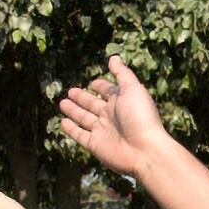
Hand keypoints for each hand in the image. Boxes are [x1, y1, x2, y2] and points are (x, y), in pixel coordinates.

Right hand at [57, 56, 173, 178]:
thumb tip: (114, 58)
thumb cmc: (140, 117)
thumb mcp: (132, 89)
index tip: (93, 83)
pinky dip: (71, 129)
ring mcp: (102, 131)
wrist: (145, 151)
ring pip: (84, 118)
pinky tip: (62, 122)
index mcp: (121, 101)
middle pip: (93, 104)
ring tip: (62, 103)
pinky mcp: (95, 145)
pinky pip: (80, 135)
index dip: (100, 86)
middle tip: (70, 91)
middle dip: (82, 98)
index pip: (107, 91)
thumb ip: (122, 73)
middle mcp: (111, 116)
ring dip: (74, 111)